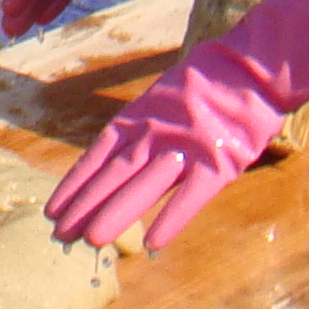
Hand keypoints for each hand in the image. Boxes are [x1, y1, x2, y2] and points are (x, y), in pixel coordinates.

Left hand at [45, 0, 308, 249]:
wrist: (254, 64)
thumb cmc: (208, 80)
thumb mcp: (163, 96)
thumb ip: (143, 127)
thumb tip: (120, 155)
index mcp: (139, 116)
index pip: (98, 154)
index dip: (75, 183)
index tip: (53, 208)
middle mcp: (155, 132)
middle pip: (114, 174)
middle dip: (85, 206)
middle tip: (61, 235)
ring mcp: (186, 147)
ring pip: (144, 186)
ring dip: (117, 214)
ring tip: (92, 240)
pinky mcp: (219, 161)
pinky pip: (192, 196)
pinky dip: (171, 220)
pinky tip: (153, 244)